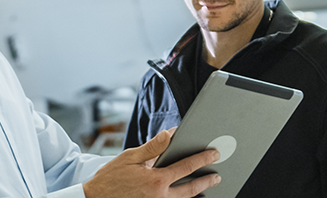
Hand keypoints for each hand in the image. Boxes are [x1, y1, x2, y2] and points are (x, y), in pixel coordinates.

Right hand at [83, 128, 221, 197]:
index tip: (214, 154)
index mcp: (156, 180)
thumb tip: (170, 134)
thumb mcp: (130, 157)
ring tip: (206, 188)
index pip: (187, 167)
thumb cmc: (110, 179)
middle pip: (191, 189)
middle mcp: (160, 197)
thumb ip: (153, 147)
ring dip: (197, 194)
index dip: (203, 159)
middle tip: (217, 175)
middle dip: (207, 181)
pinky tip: (186, 197)